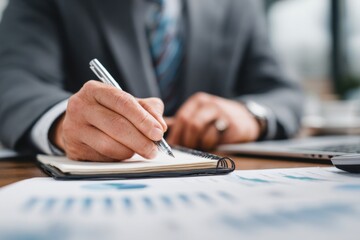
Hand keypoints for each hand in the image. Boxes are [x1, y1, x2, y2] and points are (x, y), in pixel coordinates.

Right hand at [51, 80, 166, 160]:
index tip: (159, 132)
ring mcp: (74, 128)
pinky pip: (103, 158)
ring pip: (109, 145)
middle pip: (116, 125)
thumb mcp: (128, 103)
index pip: (123, 102)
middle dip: (141, 140)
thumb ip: (148, 109)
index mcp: (94, 90)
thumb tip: (161, 126)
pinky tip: (125, 153)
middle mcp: (80, 106)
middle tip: (155, 149)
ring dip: (131, 151)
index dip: (143, 119)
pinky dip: (119, 158)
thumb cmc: (110, 111)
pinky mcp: (74, 149)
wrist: (79, 123)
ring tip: (141, 150)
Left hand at [166, 92, 260, 149]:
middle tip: (182, 151)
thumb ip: (183, 122)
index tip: (170, 147)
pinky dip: (208, 144)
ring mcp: (220, 112)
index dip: (174, 133)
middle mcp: (208, 104)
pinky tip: (210, 145)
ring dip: (195, 143)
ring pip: (198, 128)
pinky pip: (212, 136)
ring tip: (196, 148)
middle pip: (188, 122)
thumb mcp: (201, 115)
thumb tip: (158, 131)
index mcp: (197, 102)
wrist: (246, 120)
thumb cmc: (218, 121)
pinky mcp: (231, 124)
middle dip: (183, 140)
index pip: (180, 117)